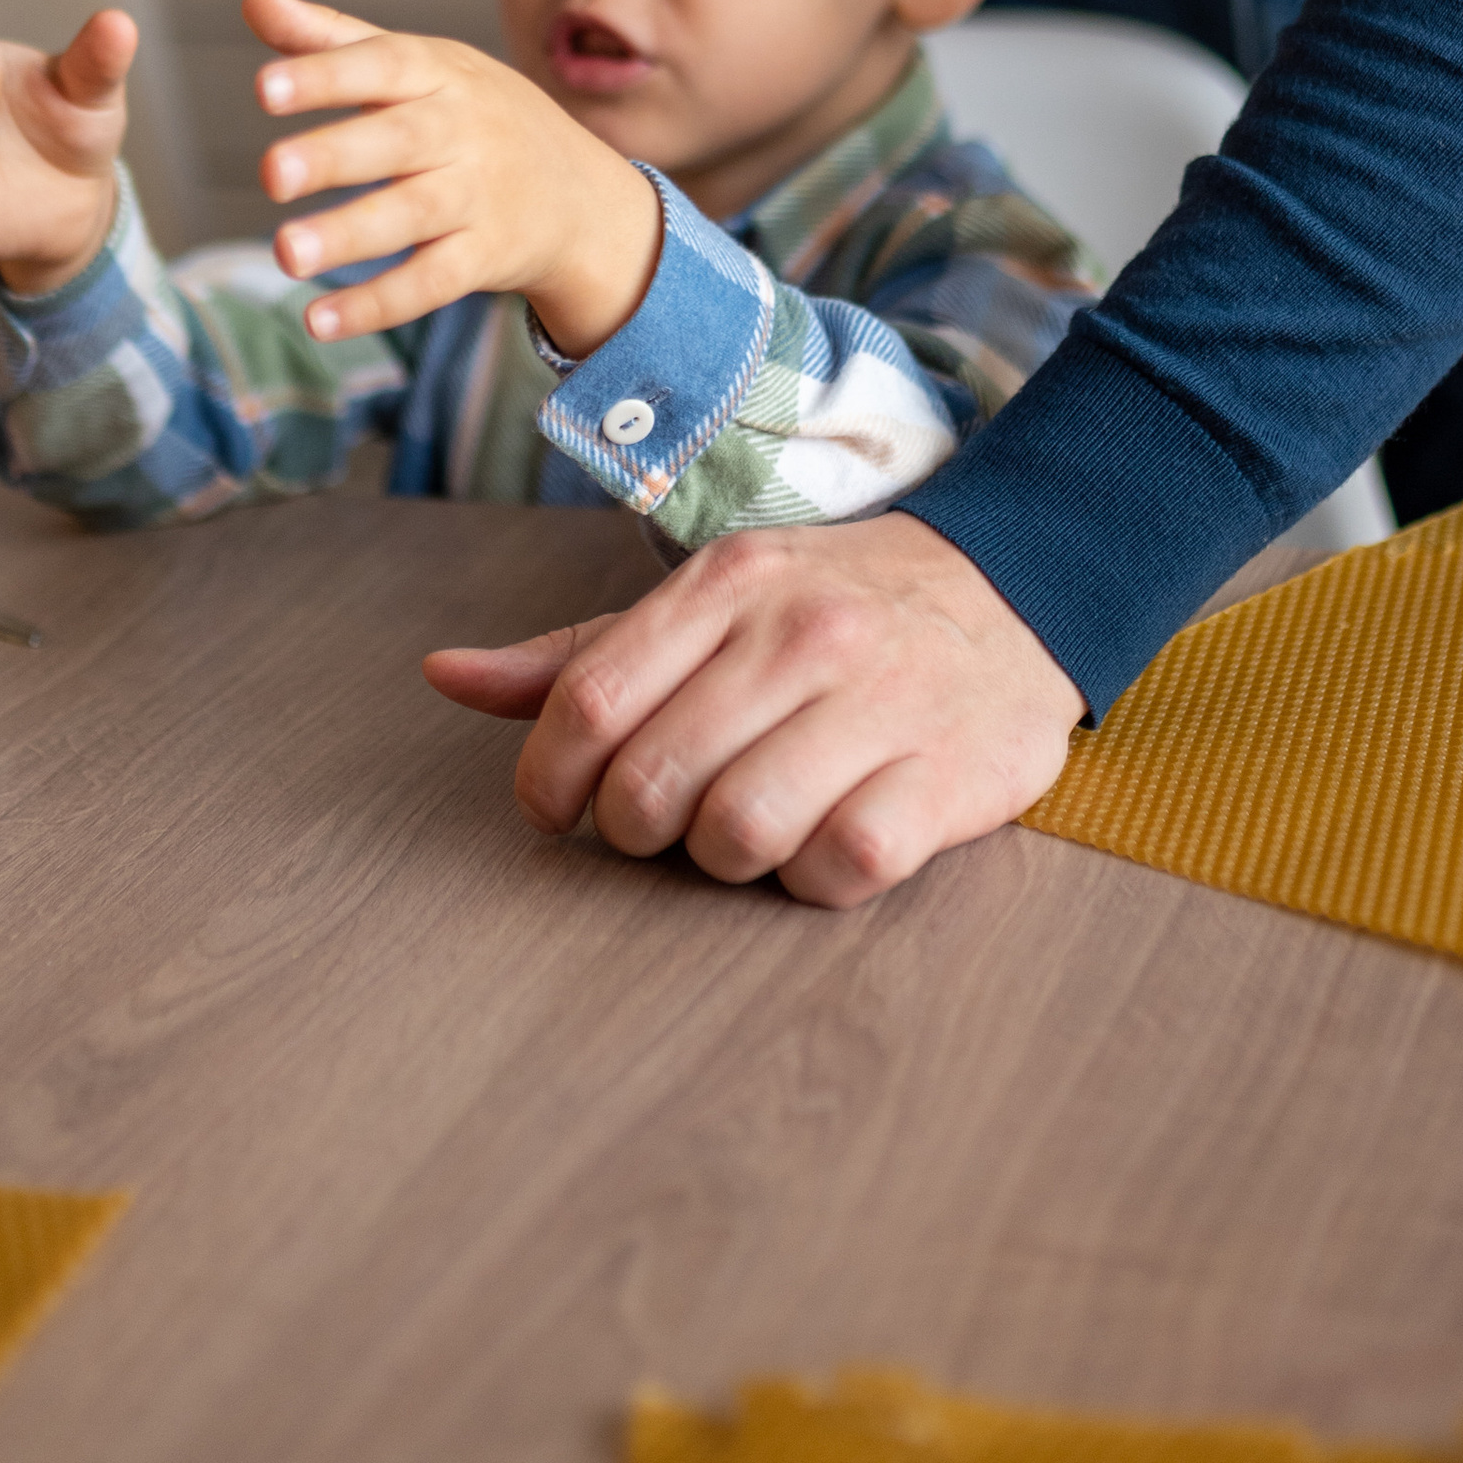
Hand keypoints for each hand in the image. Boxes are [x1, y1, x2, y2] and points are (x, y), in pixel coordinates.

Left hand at [246, 0, 661, 352]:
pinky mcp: (488, 257)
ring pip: (414, 215)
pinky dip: (379, 304)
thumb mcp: (420, 66)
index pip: (384, 65)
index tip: (264, 89)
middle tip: (272, 173)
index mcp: (441, 74)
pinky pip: (433, 283)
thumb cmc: (475, 116)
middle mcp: (464, 131)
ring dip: (350, 235)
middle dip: (337, 155)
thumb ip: (333, 39)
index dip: (326, 75)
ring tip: (285, 254)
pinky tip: (319, 320)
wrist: (583, 196)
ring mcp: (480, 196)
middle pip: (399, 141)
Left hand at [424, 511, 1082, 906]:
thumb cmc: (834, 610)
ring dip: (723, 857)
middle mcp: (801, 633)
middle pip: (651, 782)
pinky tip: (824, 842)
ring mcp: (880, 703)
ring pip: (736, 832)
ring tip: (749, 825)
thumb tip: (444, 676)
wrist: (1018, 590)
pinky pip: (839, 866)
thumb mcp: (711, 602)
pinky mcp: (949, 777)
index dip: (550, 780)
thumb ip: (581, 654)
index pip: (589, 702)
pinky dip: (813, 878)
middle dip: (638, 827)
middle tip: (666, 819)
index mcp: (725, 583)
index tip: (559, 808)